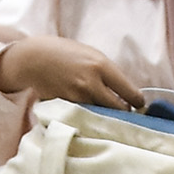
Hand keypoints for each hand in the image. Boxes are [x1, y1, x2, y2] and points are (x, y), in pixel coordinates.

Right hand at [0, 33, 145, 112]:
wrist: (34, 58)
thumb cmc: (66, 54)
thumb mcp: (93, 55)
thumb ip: (110, 74)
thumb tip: (128, 95)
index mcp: (102, 67)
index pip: (132, 94)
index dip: (138, 103)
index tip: (138, 105)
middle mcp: (91, 84)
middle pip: (120, 111)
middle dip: (123, 113)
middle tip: (121, 112)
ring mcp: (77, 99)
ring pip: (103, 118)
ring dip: (106, 118)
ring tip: (104, 113)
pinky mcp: (65, 109)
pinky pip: (85, 120)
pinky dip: (89, 120)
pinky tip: (87, 114)